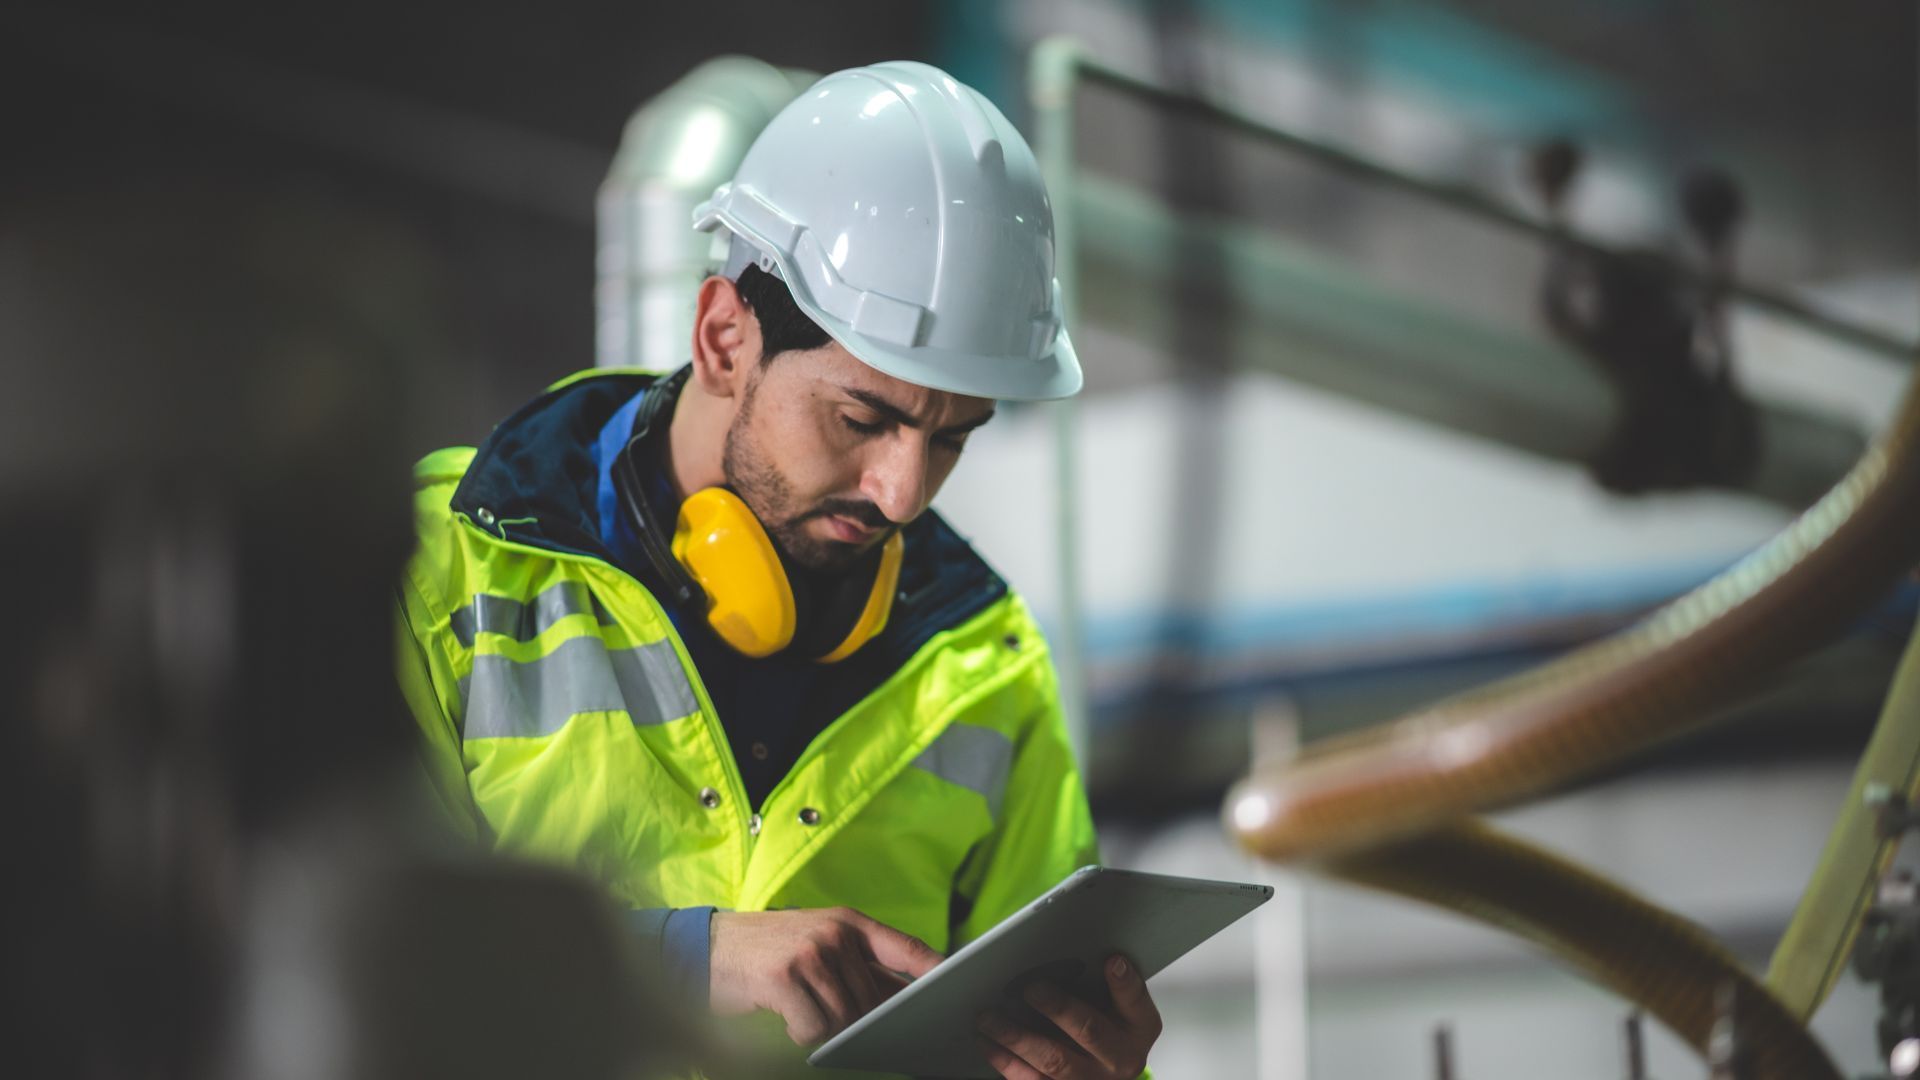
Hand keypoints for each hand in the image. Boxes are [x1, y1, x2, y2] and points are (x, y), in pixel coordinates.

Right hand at [709, 907, 942, 1045]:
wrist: (708, 946)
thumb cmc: (770, 951)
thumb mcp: (819, 944)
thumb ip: (859, 966)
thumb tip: (902, 998)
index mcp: (849, 923)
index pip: (906, 948)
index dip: (934, 970)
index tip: (957, 986)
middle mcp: (835, 933)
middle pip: (872, 1001)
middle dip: (854, 1020)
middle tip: (822, 1014)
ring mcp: (810, 953)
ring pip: (843, 1019)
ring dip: (822, 1028)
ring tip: (798, 1010)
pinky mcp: (784, 976)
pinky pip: (812, 1028)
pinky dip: (800, 1034)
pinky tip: (783, 1015)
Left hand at [974, 954, 1161, 1078]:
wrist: (1102, 1069)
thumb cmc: (1104, 1023)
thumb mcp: (1114, 1002)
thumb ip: (1100, 979)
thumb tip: (1076, 953)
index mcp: (1139, 1027)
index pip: (1134, 1001)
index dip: (1124, 982)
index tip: (1112, 960)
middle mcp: (1120, 1058)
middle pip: (1089, 1031)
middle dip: (1058, 1007)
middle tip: (1029, 987)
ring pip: (1053, 1061)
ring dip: (1017, 1036)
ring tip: (988, 1016)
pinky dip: (1005, 1060)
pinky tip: (986, 1041)